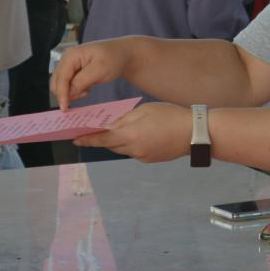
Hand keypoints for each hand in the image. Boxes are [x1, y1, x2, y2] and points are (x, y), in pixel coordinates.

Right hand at [51, 40, 134, 108]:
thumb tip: (68, 93)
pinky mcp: (73, 72)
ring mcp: (69, 66)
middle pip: (56, 82)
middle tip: (84, 94)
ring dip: (71, 93)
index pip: (61, 78)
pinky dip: (75, 91)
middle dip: (66, 93)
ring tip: (87, 90)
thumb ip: (82, 81)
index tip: (65, 109)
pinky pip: (68, 86)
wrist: (123, 55)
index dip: (62, 94)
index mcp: (71, 55)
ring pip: (61, 86)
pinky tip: (87, 88)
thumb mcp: (99, 70)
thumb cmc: (113, 59)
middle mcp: (67, 59)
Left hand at [74, 103, 191, 162]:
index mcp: (131, 135)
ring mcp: (143, 157)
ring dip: (117, 142)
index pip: (102, 139)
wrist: (194, 133)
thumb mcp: (144, 110)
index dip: (88, 139)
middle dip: (102, 139)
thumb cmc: (170, 116)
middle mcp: (134, 149)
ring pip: (122, 149)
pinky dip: (130, 144)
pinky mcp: (150, 159)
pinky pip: (133, 152)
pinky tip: (137, 135)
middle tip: (92, 132)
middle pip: (111, 145)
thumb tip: (110, 126)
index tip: (75, 139)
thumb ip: (124, 119)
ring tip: (117, 131)